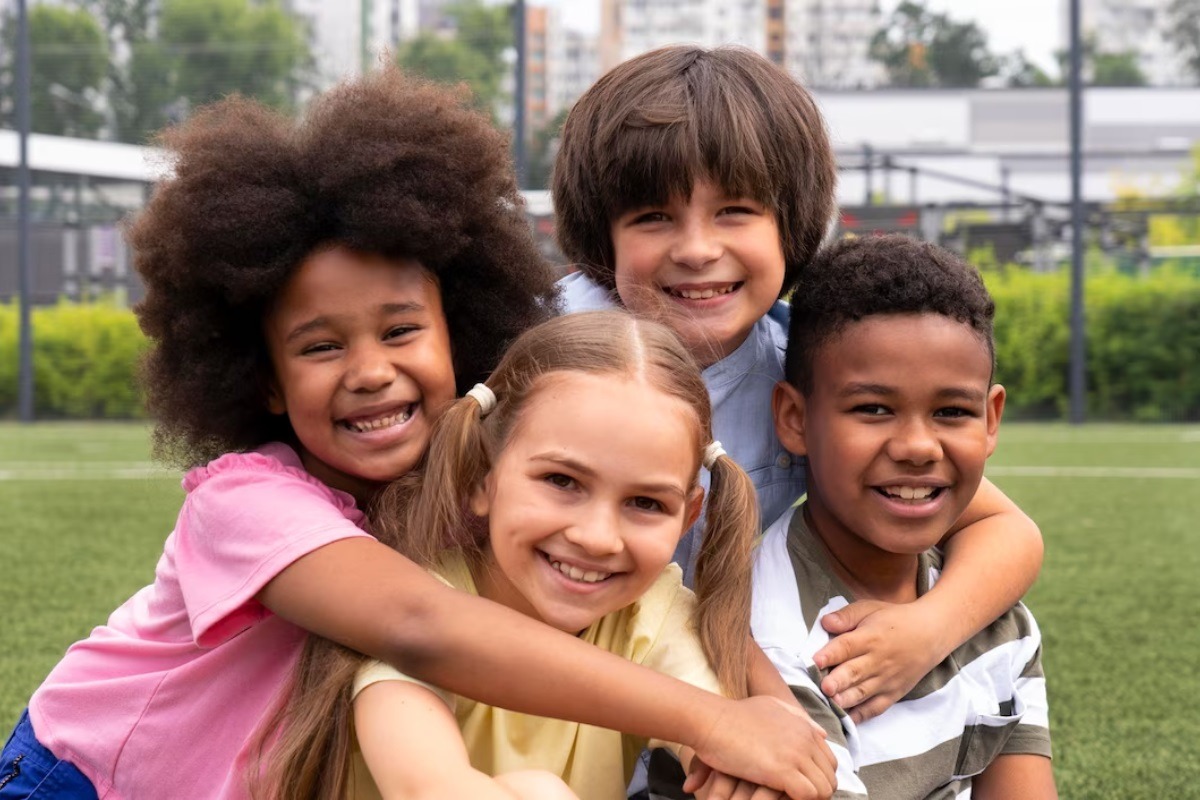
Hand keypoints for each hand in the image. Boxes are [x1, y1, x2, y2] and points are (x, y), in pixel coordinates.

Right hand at [688, 696, 835, 799]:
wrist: (712, 720)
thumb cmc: (734, 715)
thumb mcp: (772, 706)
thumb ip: (798, 717)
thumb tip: (822, 733)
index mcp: (804, 727)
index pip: (830, 761)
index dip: (818, 776)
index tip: (801, 784)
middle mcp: (805, 739)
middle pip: (830, 777)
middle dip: (816, 790)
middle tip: (795, 795)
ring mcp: (795, 755)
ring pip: (824, 790)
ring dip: (809, 798)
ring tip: (788, 798)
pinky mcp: (782, 771)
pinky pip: (809, 796)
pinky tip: (780, 798)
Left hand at [813, 599, 947, 723]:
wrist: (930, 635)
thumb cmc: (895, 620)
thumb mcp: (870, 609)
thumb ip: (846, 616)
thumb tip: (825, 622)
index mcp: (870, 637)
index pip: (847, 646)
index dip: (831, 654)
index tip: (815, 660)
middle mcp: (877, 661)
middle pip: (854, 672)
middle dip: (838, 681)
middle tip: (823, 688)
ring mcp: (886, 680)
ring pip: (863, 692)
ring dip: (846, 699)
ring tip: (832, 704)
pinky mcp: (893, 693)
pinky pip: (876, 708)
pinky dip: (862, 715)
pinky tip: (847, 720)